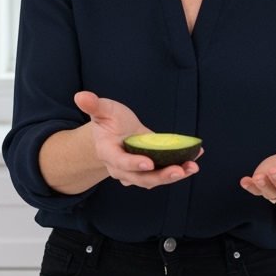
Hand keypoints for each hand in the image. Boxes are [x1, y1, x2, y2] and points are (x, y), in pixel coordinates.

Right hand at [74, 91, 199, 188]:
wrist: (114, 135)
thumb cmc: (109, 121)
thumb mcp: (103, 110)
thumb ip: (94, 105)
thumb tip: (80, 96)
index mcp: (108, 152)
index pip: (120, 161)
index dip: (134, 164)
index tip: (150, 162)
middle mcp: (121, 168)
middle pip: (140, 178)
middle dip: (161, 176)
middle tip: (179, 170)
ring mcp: (136, 172)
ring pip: (153, 180)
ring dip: (173, 176)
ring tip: (191, 167)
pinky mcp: (150, 170)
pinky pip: (164, 172)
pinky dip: (180, 167)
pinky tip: (195, 157)